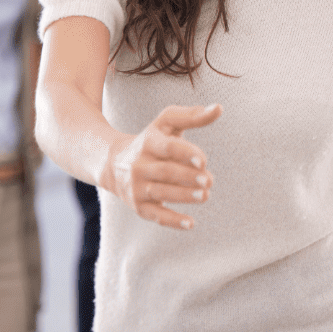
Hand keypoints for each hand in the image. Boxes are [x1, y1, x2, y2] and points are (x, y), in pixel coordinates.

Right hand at [101, 103, 220, 230]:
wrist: (113, 163)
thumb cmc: (151, 140)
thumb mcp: (166, 124)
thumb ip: (193, 116)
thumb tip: (219, 108)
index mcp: (148, 142)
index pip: (167, 147)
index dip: (185, 153)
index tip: (204, 160)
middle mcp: (139, 165)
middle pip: (166, 172)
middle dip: (188, 177)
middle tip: (209, 181)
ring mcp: (137, 187)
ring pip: (161, 193)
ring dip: (184, 196)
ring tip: (205, 196)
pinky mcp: (139, 206)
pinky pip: (156, 215)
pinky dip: (173, 221)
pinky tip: (191, 223)